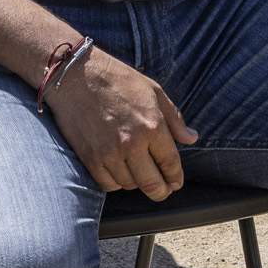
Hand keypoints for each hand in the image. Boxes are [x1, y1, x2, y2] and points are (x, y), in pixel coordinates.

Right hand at [47, 49, 196, 200]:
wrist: (75, 76)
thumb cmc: (116, 79)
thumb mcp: (153, 91)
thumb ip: (174, 119)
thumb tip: (191, 138)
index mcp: (152, 126)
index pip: (170, 163)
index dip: (175, 178)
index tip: (175, 183)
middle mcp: (132, 143)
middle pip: (151, 183)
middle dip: (161, 192)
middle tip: (162, 191)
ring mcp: (109, 153)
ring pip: (129, 184)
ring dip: (136, 183)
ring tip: (137, 174)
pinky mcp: (89, 157)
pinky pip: (107, 183)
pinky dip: (114, 182)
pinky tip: (118, 172)